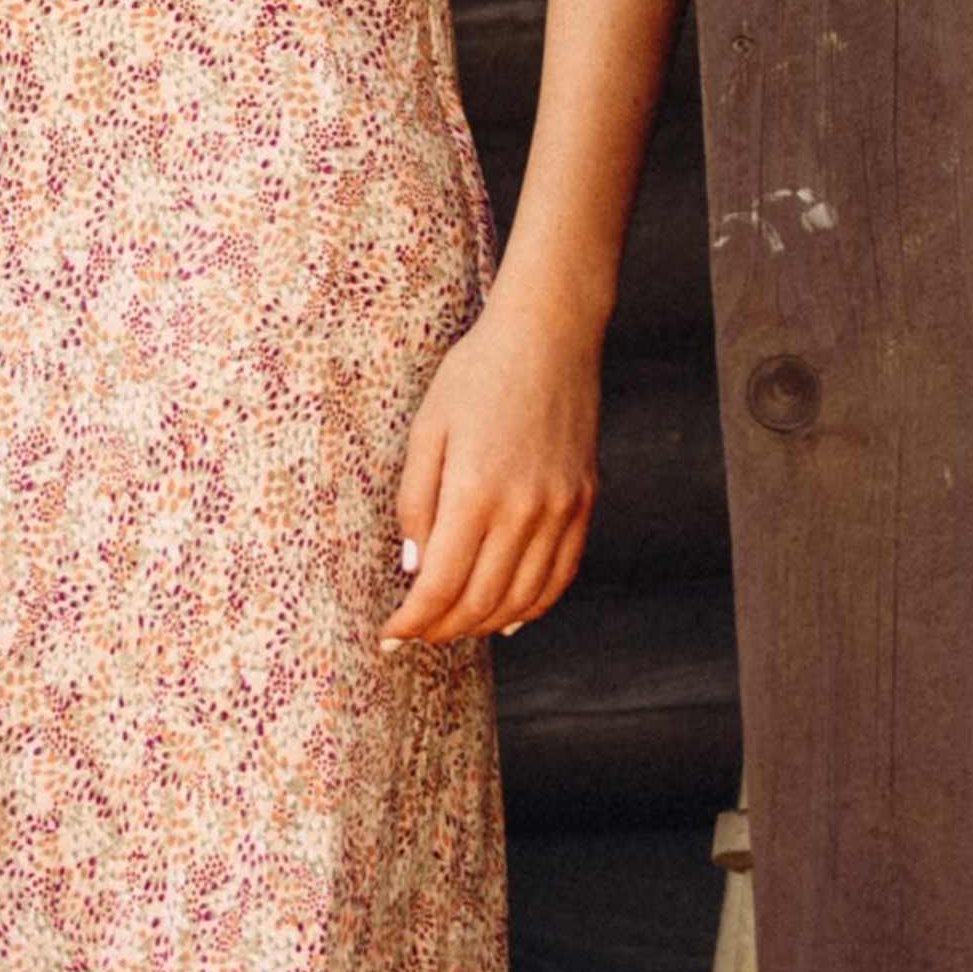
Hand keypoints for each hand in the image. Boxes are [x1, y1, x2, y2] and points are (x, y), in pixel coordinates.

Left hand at [380, 292, 597, 648]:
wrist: (549, 335)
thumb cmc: (477, 373)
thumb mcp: (427, 430)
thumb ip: (416, 502)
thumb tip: (414, 569)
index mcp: (476, 492)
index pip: (440, 586)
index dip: (412, 622)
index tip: (389, 636)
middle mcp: (524, 510)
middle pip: (480, 602)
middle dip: (441, 630)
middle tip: (414, 635)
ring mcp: (560, 510)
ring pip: (523, 599)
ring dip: (484, 624)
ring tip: (452, 626)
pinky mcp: (583, 503)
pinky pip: (560, 575)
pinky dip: (532, 606)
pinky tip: (508, 616)